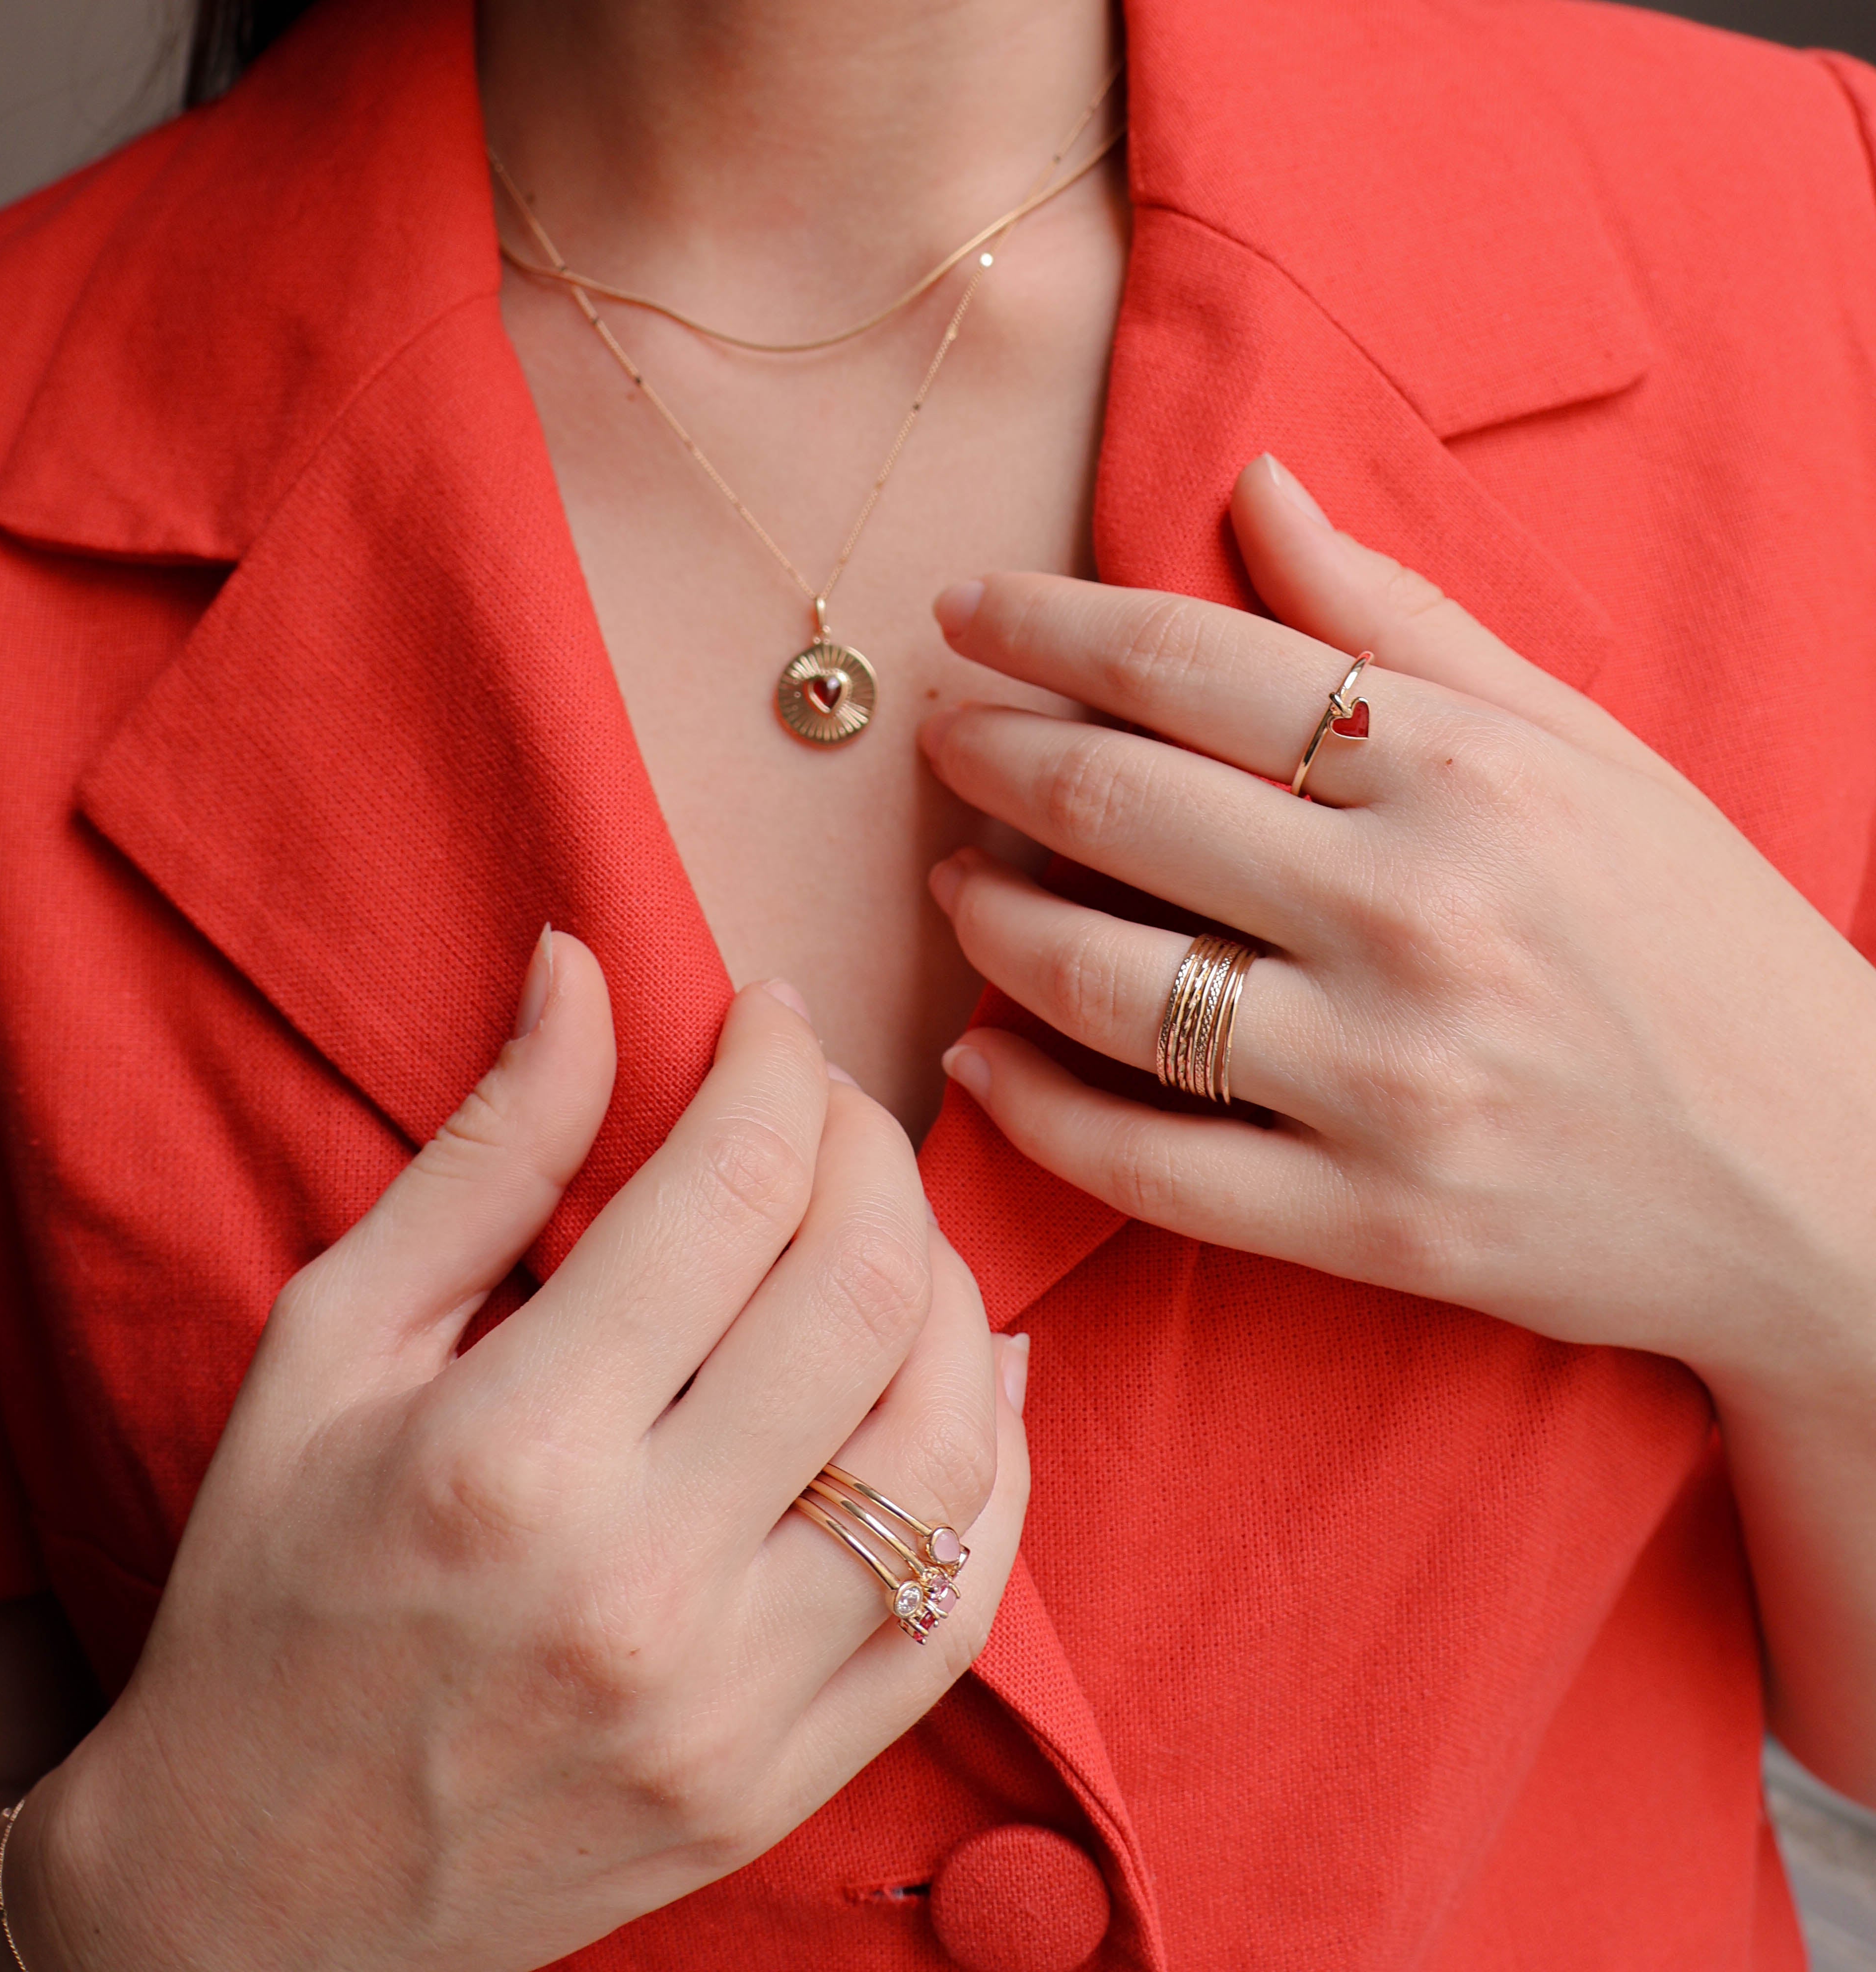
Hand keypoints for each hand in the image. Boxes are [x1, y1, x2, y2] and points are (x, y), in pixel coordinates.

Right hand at [12, 936, 1027, 1971]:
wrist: (250, 1887)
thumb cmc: (272, 1589)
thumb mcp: (329, 1345)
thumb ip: (481, 1154)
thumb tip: (583, 970)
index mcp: (508, 1452)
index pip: (732, 1190)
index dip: (777, 1063)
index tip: (770, 1013)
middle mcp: (644, 1580)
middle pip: (862, 1290)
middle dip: (876, 1146)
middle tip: (834, 1104)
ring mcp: (735, 1701)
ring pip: (948, 1440)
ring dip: (951, 1288)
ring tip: (893, 1227)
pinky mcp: (782, 1780)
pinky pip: (964, 1602)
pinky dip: (993, 1462)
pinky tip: (965, 1373)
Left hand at [919, 454, 1875, 1396]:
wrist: (1828, 1174)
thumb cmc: (1697, 937)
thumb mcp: (1580, 747)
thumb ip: (1405, 619)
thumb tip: (1257, 487)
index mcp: (1471, 773)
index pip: (1190, 665)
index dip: (1045, 628)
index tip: (964, 613)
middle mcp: (1422, 915)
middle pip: (1117, 808)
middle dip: (989, 757)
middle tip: (940, 739)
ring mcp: (1391, 1081)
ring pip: (1102, 986)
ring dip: (986, 926)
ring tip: (951, 887)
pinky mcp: (1372, 1224)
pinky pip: (1140, 1164)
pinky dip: (1028, 1108)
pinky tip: (974, 1059)